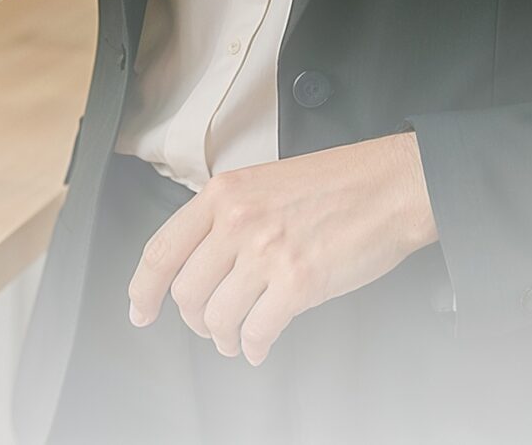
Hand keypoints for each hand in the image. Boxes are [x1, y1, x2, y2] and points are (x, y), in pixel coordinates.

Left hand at [126, 132, 437, 366]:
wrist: (391, 186)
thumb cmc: (337, 184)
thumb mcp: (264, 184)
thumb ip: (228, 218)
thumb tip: (201, 263)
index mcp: (223, 194)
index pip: (161, 250)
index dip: (142, 289)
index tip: (140, 310)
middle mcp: (238, 221)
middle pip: (186, 292)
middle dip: (195, 320)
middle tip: (210, 326)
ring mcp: (267, 252)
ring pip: (217, 317)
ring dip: (223, 338)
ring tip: (237, 338)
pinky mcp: (299, 281)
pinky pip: (257, 331)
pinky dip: (253, 348)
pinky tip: (259, 346)